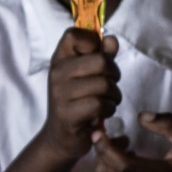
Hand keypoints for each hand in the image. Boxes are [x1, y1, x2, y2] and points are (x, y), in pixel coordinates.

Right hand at [38, 29, 120, 162]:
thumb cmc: (77, 101)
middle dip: (114, 74)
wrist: (61, 136)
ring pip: (104, 85)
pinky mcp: (67, 114)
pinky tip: (102, 113)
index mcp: (60, 58)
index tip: (96, 57)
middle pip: (100, 61)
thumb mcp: (87, 75)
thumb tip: (111, 40)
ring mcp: (60, 94)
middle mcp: (57, 72)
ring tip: (107, 101)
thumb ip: (101, 55)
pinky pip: (100, 104)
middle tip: (110, 85)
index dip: (93, 42)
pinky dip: (109, 109)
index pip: (74, 34)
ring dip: (114, 95)